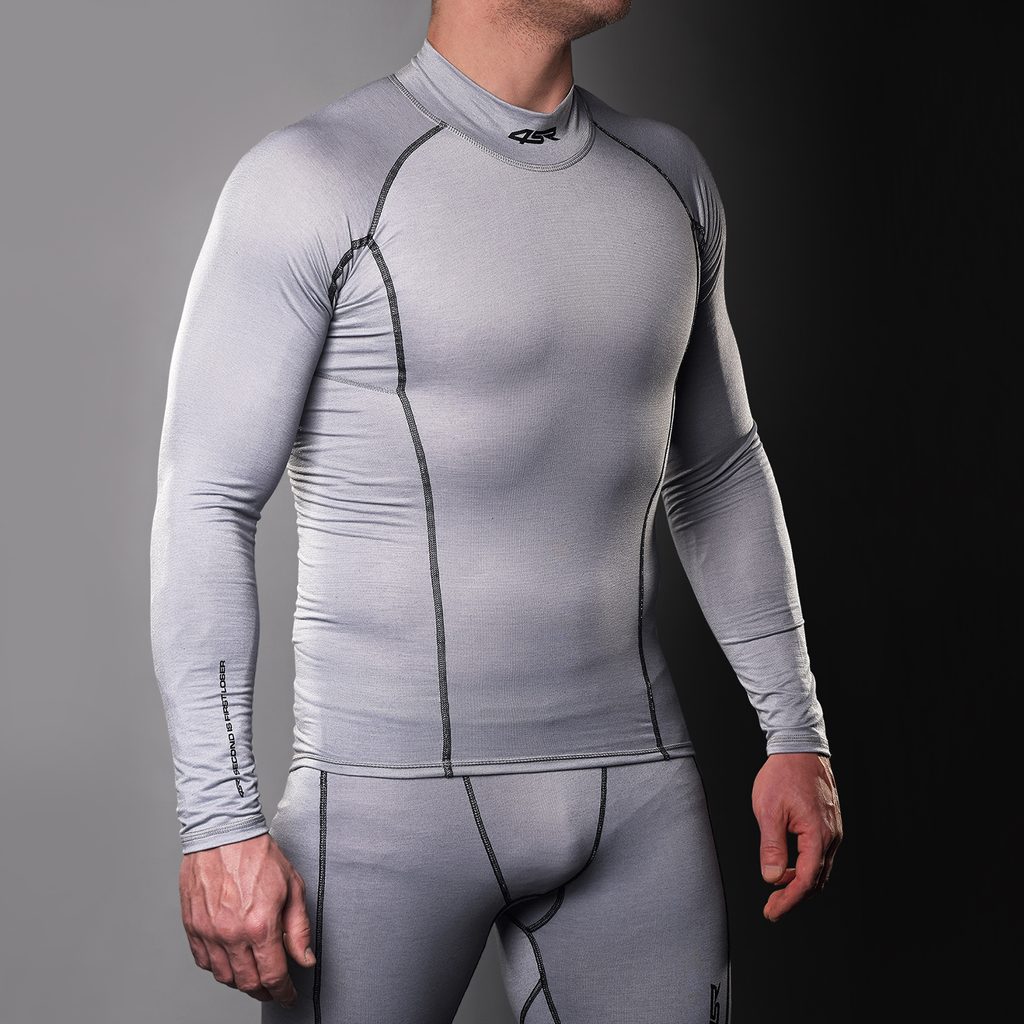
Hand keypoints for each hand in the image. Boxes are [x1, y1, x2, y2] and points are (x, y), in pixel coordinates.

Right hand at [179, 832, 315, 1005]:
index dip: (284, 992)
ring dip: (241, 981)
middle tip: (274, 988)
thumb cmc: (257, 854)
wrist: (224, 834)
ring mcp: (209, 933)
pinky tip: (230, 959)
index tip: (288, 996)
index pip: (273, 976)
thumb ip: (299, 928)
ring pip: (224, 977)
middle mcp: (231, 935)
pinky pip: (204, 962)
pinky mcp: (192, 927)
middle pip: (248, 982)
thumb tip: (305, 958)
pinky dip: (218, 967)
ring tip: (254, 973)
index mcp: (260, 926)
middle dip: (264, 991)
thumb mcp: (292, 887)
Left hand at [751, 752, 841, 921]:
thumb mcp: (769, 810)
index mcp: (817, 835)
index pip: (805, 881)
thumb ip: (772, 846)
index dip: (788, 900)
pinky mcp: (830, 824)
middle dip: (794, 897)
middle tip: (772, 906)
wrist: (800, 748)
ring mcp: (833, 830)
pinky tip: (790, 867)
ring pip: (820, 869)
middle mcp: (831, 836)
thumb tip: (772, 877)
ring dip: (801, 883)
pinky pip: (821, 855)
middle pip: (816, 880)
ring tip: (778, 889)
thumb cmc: (782, 775)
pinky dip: (806, 867)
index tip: (771, 912)